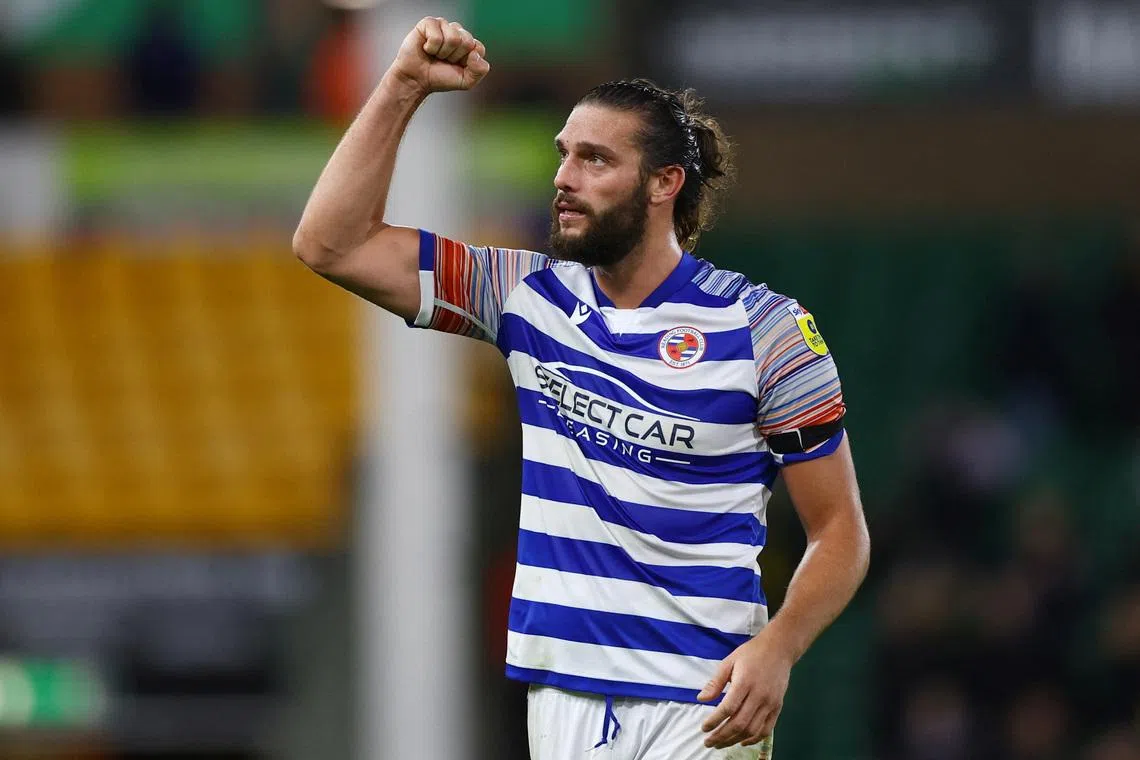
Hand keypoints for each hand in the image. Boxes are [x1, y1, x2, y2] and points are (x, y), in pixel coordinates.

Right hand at [389, 17, 489, 95]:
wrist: (416, 80)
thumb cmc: (439, 78)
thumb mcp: (466, 81)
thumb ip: (480, 71)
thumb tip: (475, 53)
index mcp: (468, 44)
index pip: (479, 48)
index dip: (467, 61)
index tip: (456, 66)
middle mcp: (457, 32)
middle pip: (467, 41)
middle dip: (455, 57)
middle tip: (444, 60)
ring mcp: (443, 25)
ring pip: (454, 38)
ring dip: (443, 52)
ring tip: (435, 54)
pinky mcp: (429, 23)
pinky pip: (437, 35)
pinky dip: (431, 47)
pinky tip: (426, 48)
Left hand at [696, 630, 792, 748]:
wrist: (779, 649)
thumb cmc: (751, 653)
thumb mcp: (729, 662)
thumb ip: (716, 682)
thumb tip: (701, 698)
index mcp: (745, 682)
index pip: (728, 708)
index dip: (714, 721)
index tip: (704, 728)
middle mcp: (759, 696)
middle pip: (739, 723)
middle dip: (721, 736)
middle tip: (708, 742)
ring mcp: (770, 703)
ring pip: (752, 730)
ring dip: (735, 740)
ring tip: (721, 743)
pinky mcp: (778, 707)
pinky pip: (766, 729)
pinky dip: (753, 739)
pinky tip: (741, 742)